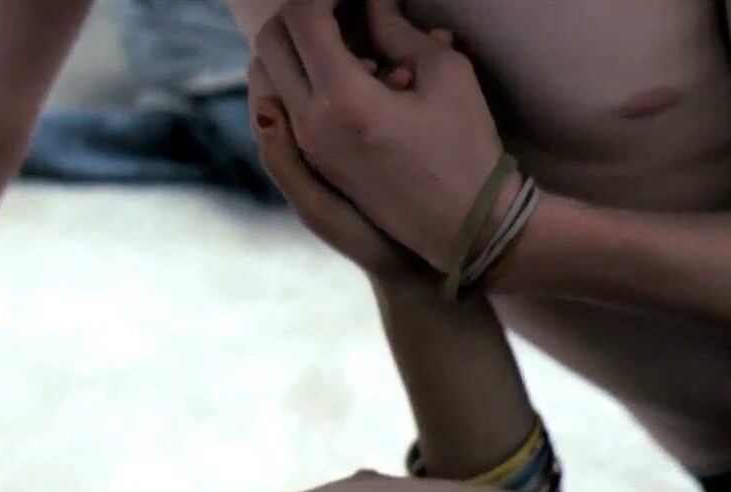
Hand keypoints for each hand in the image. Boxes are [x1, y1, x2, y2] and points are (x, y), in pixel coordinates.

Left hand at [252, 0, 513, 270]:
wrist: (462, 228)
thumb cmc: (466, 149)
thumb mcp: (446, 76)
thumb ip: (397, 30)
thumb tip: (370, 0)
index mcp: (343, 99)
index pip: (304, 19)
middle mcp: (308, 124)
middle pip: (270, 43)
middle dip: (303, 14)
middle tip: (345, 8)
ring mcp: (303, 146)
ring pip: (267, 75)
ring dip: (297, 46)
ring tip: (353, 43)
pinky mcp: (309, 160)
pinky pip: (281, 103)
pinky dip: (300, 77)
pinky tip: (352, 75)